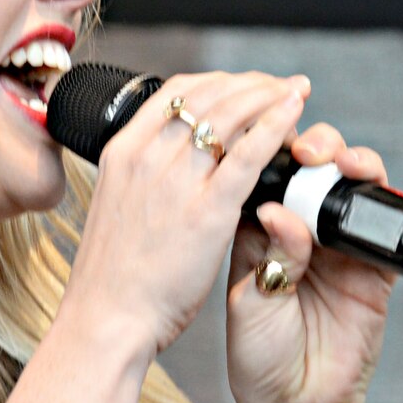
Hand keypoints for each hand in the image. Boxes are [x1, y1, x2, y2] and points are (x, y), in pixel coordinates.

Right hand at [62, 71, 310, 358]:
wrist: (106, 319)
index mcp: (122, 152)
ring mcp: (176, 181)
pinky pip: (249, 152)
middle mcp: (147, 156)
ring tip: (295, 94)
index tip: (244, 87)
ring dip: (270, 95)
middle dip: (251, 84)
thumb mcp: (119, 210)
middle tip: (280, 88)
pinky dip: (276, 123)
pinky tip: (294, 112)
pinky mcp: (207, 210)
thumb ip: (145, 181)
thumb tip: (175, 167)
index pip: (176, 92)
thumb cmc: (113, 279)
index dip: (219, 82)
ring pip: (232, 113)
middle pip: (209, 95)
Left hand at [225, 120, 402, 402]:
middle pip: (319, 175)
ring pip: (358, 196)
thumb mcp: (253, 301)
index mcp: (260, 233)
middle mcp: (302, 234)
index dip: (278, 152)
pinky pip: (396, 237)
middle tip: (319, 153)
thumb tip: (282, 209)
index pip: (272, 177)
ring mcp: (342, 252)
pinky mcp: (376, 275)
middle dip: (324, 151)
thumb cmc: (259, 357)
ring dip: (363, 170)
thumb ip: (272, 254)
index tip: (282, 139)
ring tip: (359, 166)